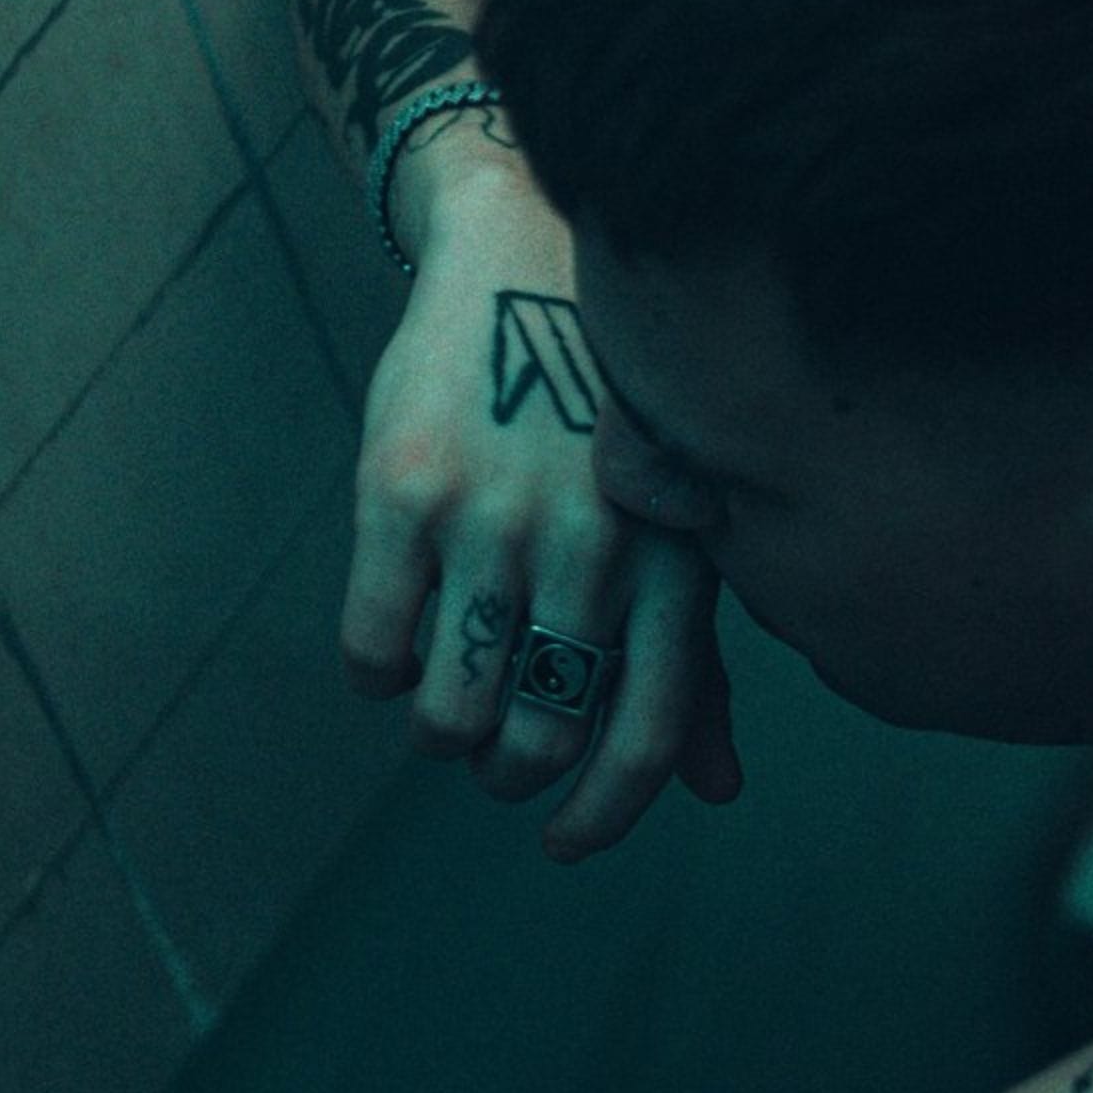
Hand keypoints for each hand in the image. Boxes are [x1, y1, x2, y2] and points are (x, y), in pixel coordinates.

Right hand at [340, 196, 744, 861]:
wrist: (526, 251)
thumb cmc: (616, 409)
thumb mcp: (680, 519)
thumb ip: (700, 656)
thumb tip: (719, 789)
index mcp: (673, 563)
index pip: (642, 739)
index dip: (600, 816)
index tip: (564, 841)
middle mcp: (589, 551)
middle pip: (536, 739)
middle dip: (507, 771)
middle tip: (495, 753)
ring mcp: (493, 522)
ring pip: (446, 713)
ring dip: (440, 730)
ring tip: (446, 697)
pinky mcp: (404, 492)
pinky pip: (373, 649)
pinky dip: (378, 675)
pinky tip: (394, 645)